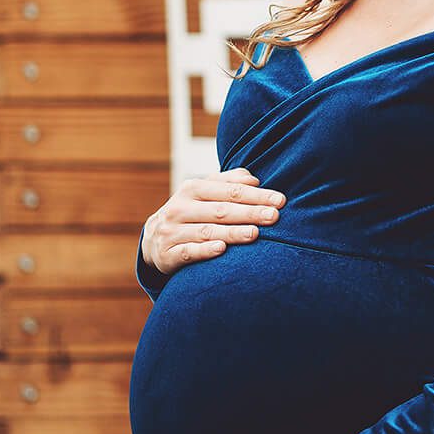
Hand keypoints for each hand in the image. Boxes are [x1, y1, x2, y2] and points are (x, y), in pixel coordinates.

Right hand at [142, 167, 286, 276]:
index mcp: (191, 189)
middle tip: (274, 216)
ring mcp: (172, 231)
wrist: (153, 239)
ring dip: (231, 232)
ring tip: (255, 233)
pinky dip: (204, 250)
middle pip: (220, 210)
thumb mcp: (204, 193)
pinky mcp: (167, 254)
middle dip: (249, 213)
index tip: (280, 200)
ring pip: (206, 231)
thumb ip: (228, 183)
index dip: (255, 195)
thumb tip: (254, 179)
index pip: (229, 191)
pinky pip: (188, 252)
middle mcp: (180, 208)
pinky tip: (221, 249)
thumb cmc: (190, 212)